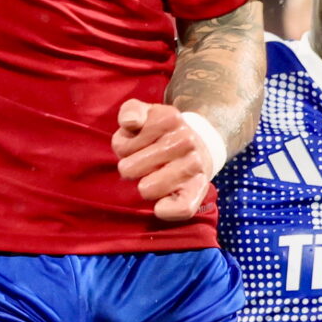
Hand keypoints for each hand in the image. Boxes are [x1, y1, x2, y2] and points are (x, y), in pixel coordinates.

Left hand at [113, 99, 224, 222]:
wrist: (200, 145)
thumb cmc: (160, 134)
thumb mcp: (146, 114)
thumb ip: (130, 111)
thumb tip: (129, 123)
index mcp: (169, 118)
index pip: (121, 147)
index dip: (122, 149)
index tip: (135, 145)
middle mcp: (185, 140)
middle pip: (129, 170)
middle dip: (132, 168)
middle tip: (145, 163)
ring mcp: (194, 165)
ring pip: (147, 189)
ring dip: (145, 187)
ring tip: (154, 177)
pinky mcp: (200, 188)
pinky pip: (181, 208)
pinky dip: (166, 210)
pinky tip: (161, 204)